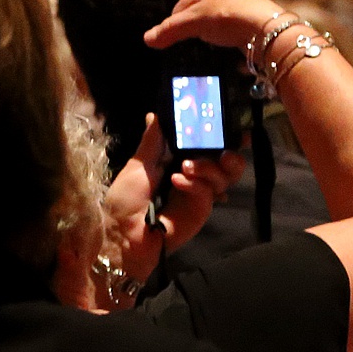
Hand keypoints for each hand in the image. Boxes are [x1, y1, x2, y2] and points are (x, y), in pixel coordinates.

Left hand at [102, 113, 244, 285]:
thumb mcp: (138, 165)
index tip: (230, 124)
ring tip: (187, 166)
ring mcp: (198, 196)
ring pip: (223, 176)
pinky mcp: (200, 212)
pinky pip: (208, 192)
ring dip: (208, 166)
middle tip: (224, 150)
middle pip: (226, 163)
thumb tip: (154, 115)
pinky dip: (195, 184)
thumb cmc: (125, 200)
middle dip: (230, 153)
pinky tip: (178, 181)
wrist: (123, 236)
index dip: (220, 136)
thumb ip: (153, 141)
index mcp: (177, 162)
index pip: (206, 146)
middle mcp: (192, 178)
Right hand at [143, 0, 279, 52]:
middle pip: (201, 8)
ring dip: (209, 27)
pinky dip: (225, 33)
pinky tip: (226, 42)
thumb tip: (146, 39)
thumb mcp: (194, 23)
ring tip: (204, 41)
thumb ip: (171, 30)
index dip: (173, 17)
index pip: (184, 2)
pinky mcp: (253, 20)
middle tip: (183, 37)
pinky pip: (233, 25)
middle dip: (191, 21)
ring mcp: (241, 6)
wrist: (266, 27)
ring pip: (218, 16)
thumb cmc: (228, 18)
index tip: (167, 32)